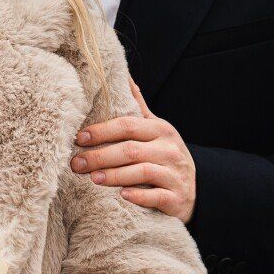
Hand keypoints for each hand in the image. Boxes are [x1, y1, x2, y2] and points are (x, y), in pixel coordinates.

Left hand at [69, 81, 196, 222]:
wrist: (197, 188)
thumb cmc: (166, 155)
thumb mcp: (156, 129)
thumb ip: (139, 107)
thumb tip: (124, 76)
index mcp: (160, 130)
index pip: (128, 125)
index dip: (102, 131)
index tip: (79, 138)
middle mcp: (169, 150)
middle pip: (130, 150)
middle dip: (100, 156)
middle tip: (76, 163)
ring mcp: (174, 174)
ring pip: (142, 172)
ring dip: (115, 175)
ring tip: (93, 178)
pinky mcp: (177, 198)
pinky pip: (156, 196)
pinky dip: (139, 196)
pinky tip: (122, 196)